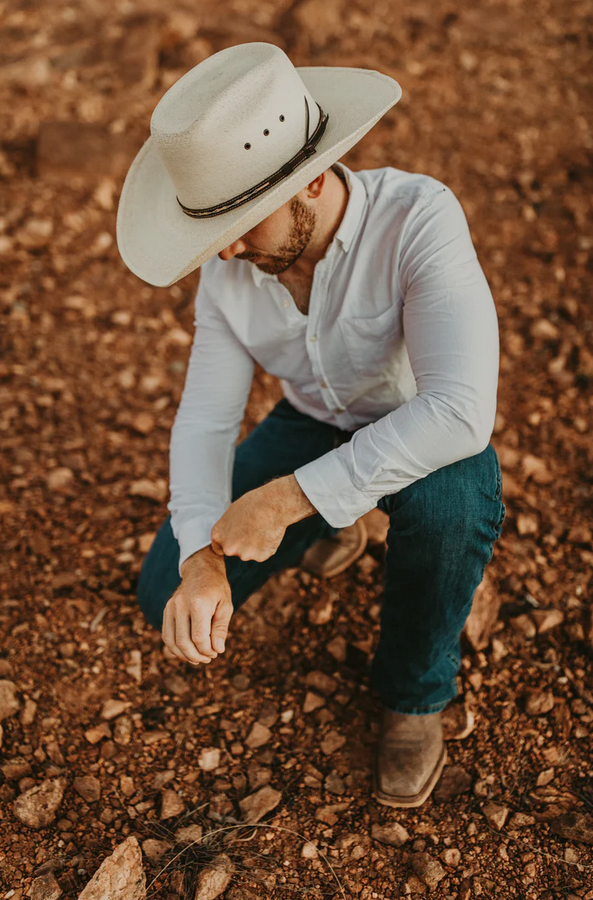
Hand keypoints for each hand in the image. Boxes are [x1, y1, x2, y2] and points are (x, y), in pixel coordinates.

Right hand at [162, 546, 232, 665]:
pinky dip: (175, 647)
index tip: (216, 653)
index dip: (207, 650)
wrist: (200, 569)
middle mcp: (181, 605)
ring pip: (171, 641)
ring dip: (184, 655)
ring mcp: (171, 607)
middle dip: (196, 656)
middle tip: (208, 659)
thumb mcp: (226, 606)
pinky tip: (187, 652)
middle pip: (183, 642)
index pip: (199, 637)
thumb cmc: (216, 589)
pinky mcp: (166, 610)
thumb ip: (220, 629)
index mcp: (198, 604)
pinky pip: (166, 635)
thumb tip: (217, 650)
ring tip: (197, 658)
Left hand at [210, 475, 315, 562]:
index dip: (229, 542)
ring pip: (249, 553)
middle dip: (242, 544)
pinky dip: (266, 547)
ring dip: (255, 546)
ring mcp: (244, 554)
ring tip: (262, 529)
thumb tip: (231, 532)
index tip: (236, 538)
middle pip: (234, 551)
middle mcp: (228, 548)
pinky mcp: (259, 557)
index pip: (219, 548)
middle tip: (252, 529)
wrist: (272, 505)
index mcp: (218, 535)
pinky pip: (262, 554)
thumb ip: (228, 528)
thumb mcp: (232, 512)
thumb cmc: (253, 503)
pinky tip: (268, 534)